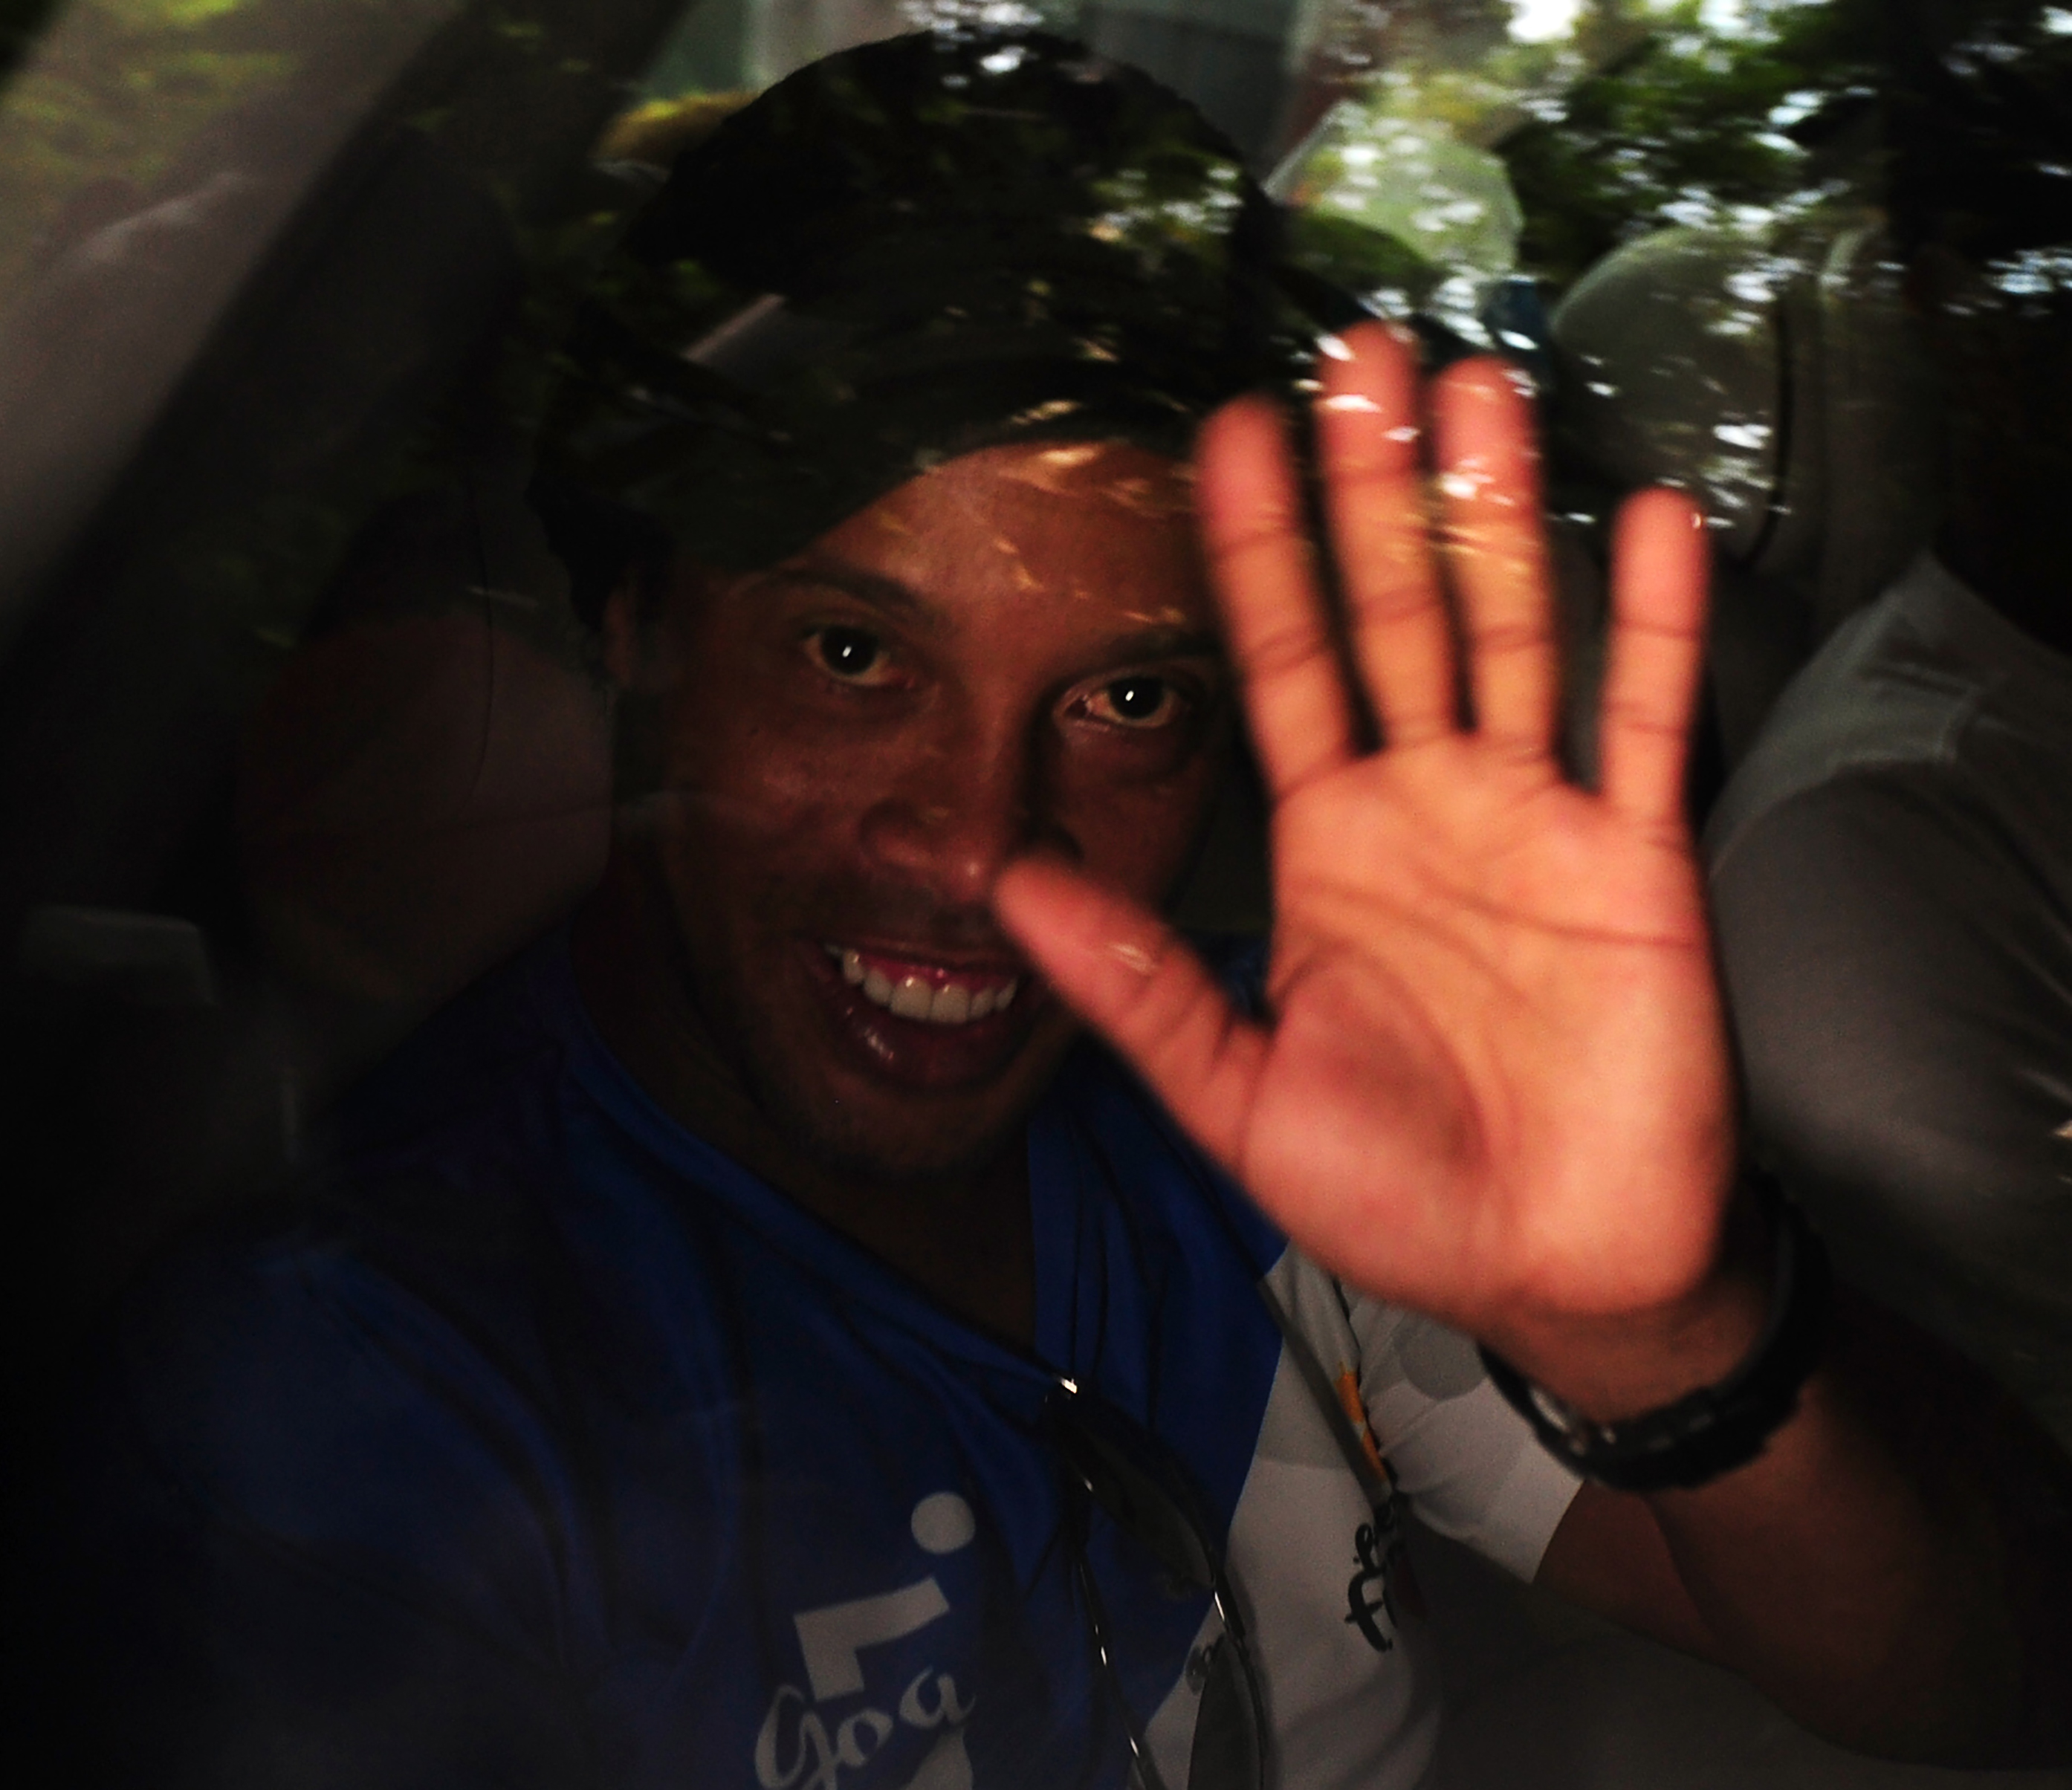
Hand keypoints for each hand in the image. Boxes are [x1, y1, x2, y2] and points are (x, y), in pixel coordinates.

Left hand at [996, 323, 1736, 1387]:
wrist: (1553, 1270)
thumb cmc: (1397, 1193)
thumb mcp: (1234, 1093)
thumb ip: (1131, 983)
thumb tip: (1004, 883)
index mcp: (1325, 846)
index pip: (1281, 664)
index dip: (1255, 552)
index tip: (1224, 436)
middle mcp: (1425, 805)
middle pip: (1391, 610)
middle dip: (1369, 484)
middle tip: (1353, 352)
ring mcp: (1532, 818)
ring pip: (1512, 629)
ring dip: (1496, 512)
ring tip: (1478, 389)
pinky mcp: (1635, 858)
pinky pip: (1643, 720)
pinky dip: (1651, 622)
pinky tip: (1648, 519)